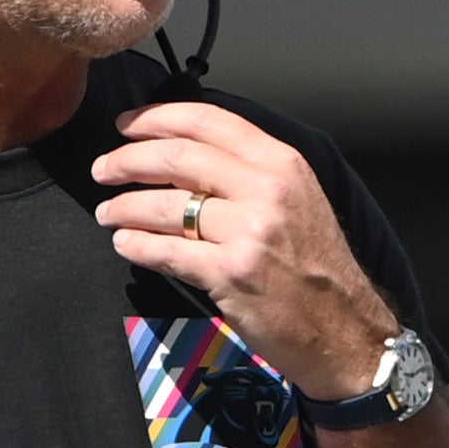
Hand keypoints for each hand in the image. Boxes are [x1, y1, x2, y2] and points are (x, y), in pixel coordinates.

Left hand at [90, 101, 397, 399]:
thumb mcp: (298, 200)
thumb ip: (250, 172)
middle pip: (177, 157)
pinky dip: (137, 245)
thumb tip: (184, 153)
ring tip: (108, 213)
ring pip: (165, 205)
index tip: (126, 126)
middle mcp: (267, 190)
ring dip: (124, 206)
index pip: (207, 121)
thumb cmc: (316, 267)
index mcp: (282, 163)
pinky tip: (125, 243)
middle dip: (127, 160)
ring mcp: (249, 232)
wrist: (345, 328)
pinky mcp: (231, 274)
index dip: (156, 118)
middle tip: (103, 169)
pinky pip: (167, 251)